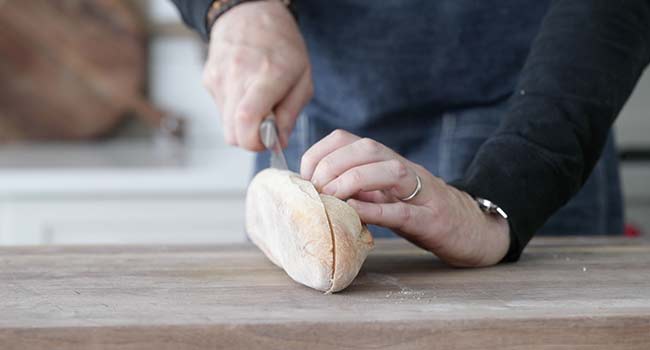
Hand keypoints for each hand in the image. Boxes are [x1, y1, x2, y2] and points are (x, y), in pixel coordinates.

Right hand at [203, 0, 312, 149]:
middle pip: (233, 133)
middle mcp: (238, 76)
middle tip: (267, 125)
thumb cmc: (282, 45)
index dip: (256, 142)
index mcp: (267, 75)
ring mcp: (219, 78)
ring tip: (258, 102)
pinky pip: (221, 110)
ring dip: (242, 124)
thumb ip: (291, 113)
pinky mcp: (208, 80)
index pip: (248, 121)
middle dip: (251, 138)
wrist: (250, 13)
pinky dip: (234, 110)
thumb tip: (278, 142)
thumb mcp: (302, 77)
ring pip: (225, 125)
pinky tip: (245, 91)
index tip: (269, 140)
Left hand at [300, 130, 509, 266]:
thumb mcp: (383, 195)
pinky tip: (353, 213)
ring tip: (331, 199)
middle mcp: (403, 169)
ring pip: (388, 171)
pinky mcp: (431, 219)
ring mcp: (420, 192)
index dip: (320, 154)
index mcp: (386, 162)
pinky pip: (402, 210)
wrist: (469, 230)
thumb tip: (314, 189)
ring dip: (352, 181)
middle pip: (366, 149)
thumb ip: (356, 188)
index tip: (304, 178)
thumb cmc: (419, 213)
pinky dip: (375, 209)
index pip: (348, 140)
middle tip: (315, 192)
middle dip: (331, 166)